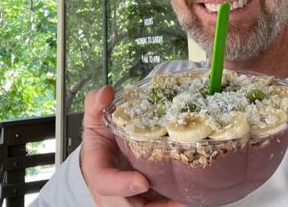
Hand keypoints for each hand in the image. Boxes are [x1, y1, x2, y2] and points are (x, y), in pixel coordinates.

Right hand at [80, 86, 183, 206]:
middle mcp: (112, 192)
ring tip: (190, 201)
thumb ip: (96, 104)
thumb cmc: (100, 138)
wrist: (101, 155)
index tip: (143, 181)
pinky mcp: (144, 201)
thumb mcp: (94, 118)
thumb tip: (106, 92)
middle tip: (177, 200)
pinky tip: (192, 198)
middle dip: (152, 206)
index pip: (105, 181)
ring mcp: (128, 199)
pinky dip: (173, 204)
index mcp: (98, 170)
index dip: (122, 185)